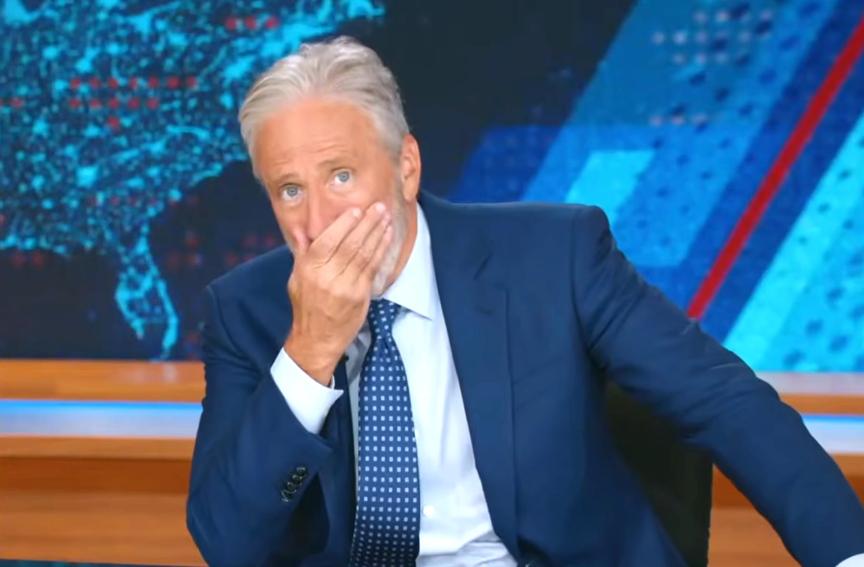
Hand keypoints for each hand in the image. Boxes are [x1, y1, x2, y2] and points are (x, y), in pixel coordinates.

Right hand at [283, 202, 393, 384]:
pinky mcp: (360, 295)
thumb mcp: (296, 278)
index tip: (356, 210)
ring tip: (386, 217)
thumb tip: (301, 229)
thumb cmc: (306, 307)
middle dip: (367, 223)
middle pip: (350, 244)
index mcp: (309, 270)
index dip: (344, 224)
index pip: (327, 241)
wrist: (317, 339)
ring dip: (377, 233)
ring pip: (364, 254)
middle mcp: (327, 277)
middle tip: (378, 207)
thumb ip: (302, 253)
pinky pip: (373, 268)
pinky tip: (386, 237)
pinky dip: (381, 250)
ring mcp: (346, 287)